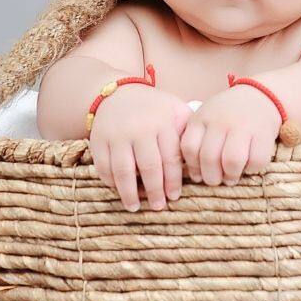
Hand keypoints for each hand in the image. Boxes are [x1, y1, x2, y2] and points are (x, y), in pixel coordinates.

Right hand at [89, 84, 192, 211]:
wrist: (117, 93)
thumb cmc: (153, 108)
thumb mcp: (174, 110)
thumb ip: (188, 130)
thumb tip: (202, 156)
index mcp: (163, 122)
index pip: (170, 157)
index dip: (173, 181)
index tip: (174, 196)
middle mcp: (139, 129)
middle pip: (149, 167)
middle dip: (155, 191)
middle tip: (158, 206)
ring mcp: (117, 135)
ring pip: (123, 171)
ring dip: (130, 193)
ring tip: (135, 207)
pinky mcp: (99, 140)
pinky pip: (103, 167)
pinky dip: (111, 182)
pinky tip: (119, 191)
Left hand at [180, 84, 280, 185]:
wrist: (259, 94)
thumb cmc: (228, 112)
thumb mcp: (206, 116)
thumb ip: (197, 138)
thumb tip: (194, 173)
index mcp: (202, 117)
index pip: (189, 147)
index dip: (193, 167)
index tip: (198, 176)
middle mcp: (220, 121)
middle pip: (209, 158)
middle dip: (211, 177)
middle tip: (216, 180)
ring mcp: (242, 126)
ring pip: (231, 161)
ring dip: (231, 176)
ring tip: (231, 177)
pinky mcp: (263, 133)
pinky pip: (256, 161)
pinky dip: (251, 169)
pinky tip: (248, 165)